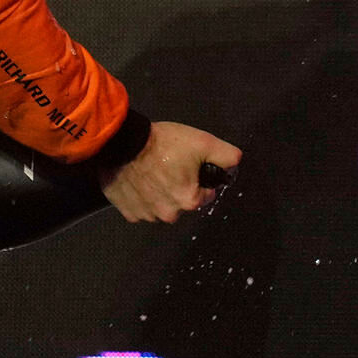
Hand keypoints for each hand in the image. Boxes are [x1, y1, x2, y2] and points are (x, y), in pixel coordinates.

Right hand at [99, 121, 239, 223]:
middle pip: (182, 201)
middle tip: (169, 165)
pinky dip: (141, 196)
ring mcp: (146, 215)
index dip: (199, 178)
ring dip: (159, 193)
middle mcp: (168, 214)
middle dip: (179, 186)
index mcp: (189, 201)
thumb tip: (235, 163)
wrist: (121, 144)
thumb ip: (226, 155)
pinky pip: (140, 207)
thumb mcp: (202, 142)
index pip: (205, 194)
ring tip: (152, 171)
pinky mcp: (127, 211)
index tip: (188, 165)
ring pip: (160, 205)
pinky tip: (138, 180)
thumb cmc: (163, 144)